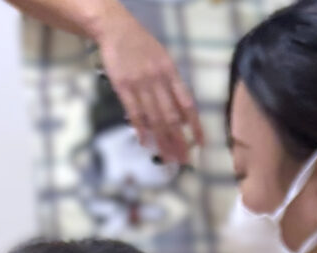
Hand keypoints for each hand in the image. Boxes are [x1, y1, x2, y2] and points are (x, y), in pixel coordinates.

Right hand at [94, 3, 203, 165]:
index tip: (200, 143)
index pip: (187, 104)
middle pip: (171, 117)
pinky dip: (140, 129)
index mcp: (171, 73)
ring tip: (167, 158)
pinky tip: (145, 142)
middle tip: (184, 160)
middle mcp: (157, 80)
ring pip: (154, 118)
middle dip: (179, 141)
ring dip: (162, 140)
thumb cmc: (143, 45)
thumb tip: (183, 114)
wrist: (115, 28)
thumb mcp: (164, 59)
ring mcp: (140, 84)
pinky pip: (134, 112)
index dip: (195, 125)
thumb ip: (173, 84)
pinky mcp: (123, 86)